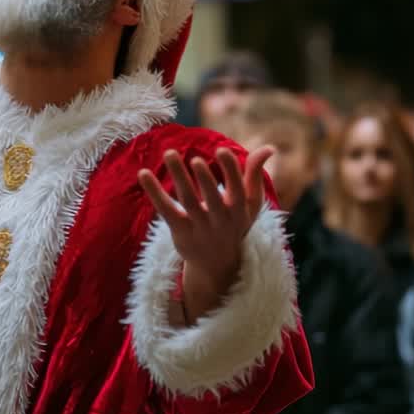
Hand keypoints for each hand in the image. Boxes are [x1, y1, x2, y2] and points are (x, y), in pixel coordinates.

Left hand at [138, 146, 271, 321]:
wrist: (218, 265)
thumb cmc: (235, 225)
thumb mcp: (249, 203)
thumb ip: (255, 174)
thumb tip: (269, 148)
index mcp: (239, 210)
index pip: (237, 189)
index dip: (231, 170)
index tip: (222, 150)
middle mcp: (220, 220)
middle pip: (211, 198)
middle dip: (205, 179)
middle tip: (195, 159)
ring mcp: (199, 227)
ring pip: (187, 200)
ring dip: (178, 177)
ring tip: (170, 153)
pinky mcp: (179, 231)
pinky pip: (165, 210)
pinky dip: (154, 192)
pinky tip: (144, 173)